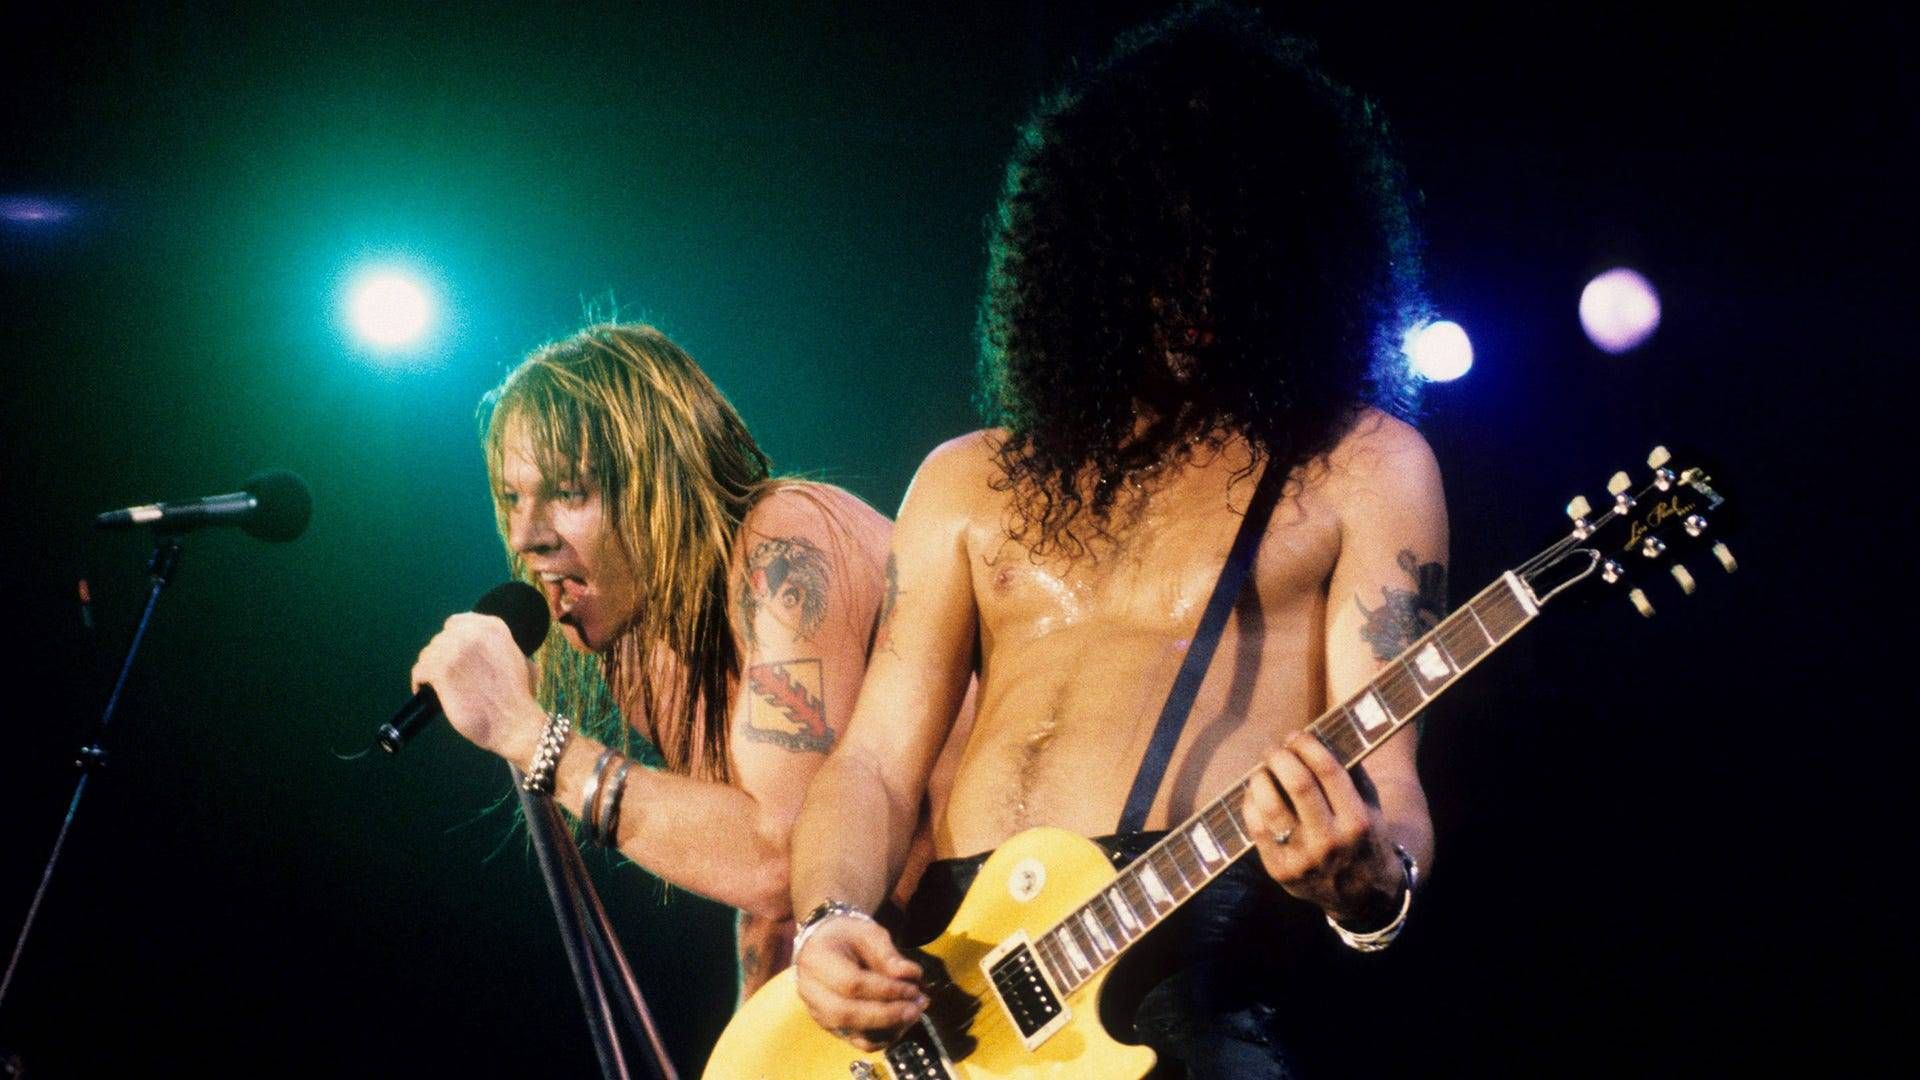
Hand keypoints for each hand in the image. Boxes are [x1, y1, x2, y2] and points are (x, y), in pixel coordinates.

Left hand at [410, 612, 544, 766]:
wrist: (514, 722)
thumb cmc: (518, 697)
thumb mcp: (516, 657)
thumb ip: (496, 645)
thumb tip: (479, 647)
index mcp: (492, 627)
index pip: (456, 623)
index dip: (452, 640)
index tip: (453, 656)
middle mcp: (473, 632)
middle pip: (440, 639)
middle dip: (441, 657)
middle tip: (447, 677)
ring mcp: (455, 650)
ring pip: (428, 654)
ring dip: (430, 670)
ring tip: (437, 686)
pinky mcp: (441, 670)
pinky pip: (420, 670)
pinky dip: (420, 683)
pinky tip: (426, 692)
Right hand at [792, 914, 925, 1051]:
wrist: (825, 944)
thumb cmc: (848, 936)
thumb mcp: (869, 933)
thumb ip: (889, 955)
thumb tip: (911, 976)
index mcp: (817, 959)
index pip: (851, 983)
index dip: (885, 990)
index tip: (913, 989)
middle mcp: (811, 991)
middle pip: (846, 1014)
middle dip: (887, 1015)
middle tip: (917, 1008)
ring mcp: (818, 1012)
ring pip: (852, 1033)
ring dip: (889, 1028)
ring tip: (914, 1013)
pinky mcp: (831, 1027)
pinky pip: (857, 1042)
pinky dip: (882, 1038)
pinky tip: (901, 1023)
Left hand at [1242, 732, 1403, 926]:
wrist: (1362, 898)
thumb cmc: (1365, 841)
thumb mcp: (1371, 809)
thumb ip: (1352, 774)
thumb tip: (1321, 736)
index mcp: (1357, 821)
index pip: (1328, 770)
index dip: (1307, 746)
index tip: (1296, 736)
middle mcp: (1330, 841)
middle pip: (1297, 783)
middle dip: (1281, 757)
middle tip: (1275, 749)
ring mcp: (1302, 859)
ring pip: (1270, 805)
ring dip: (1260, 777)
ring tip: (1263, 770)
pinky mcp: (1279, 871)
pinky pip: (1255, 827)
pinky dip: (1251, 803)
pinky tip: (1256, 794)